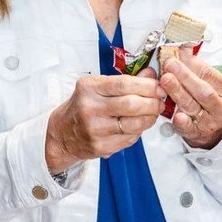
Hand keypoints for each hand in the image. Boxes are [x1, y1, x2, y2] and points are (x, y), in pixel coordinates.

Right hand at [45, 73, 162, 173]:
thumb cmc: (83, 106)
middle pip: (131, 105)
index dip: (147, 85)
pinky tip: (138, 125)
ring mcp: (94, 129)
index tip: (159, 86)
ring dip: (150, 118)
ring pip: (133, 124)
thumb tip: (151, 74)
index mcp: (89, 88)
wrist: (61, 134)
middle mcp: (89, 108)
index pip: (124, 84)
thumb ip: (125, 81)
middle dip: (152, 103)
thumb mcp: (98, 87)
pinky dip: (139, 131)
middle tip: (160, 101)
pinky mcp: (99, 146)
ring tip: (153, 113)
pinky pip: (129, 139)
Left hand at [159, 48, 221, 149]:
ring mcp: (212, 123)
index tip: (178, 53)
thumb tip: (182, 47)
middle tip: (170, 64)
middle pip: (204, 91)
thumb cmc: (210, 101)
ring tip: (165, 80)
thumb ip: (197, 67)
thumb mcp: (210, 82)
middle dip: (185, 76)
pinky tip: (176, 115)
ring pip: (193, 106)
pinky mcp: (198, 134)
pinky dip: (183, 122)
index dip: (193, 64)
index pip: (211, 74)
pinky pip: (189, 127)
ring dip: (178, 92)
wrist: (213, 131)